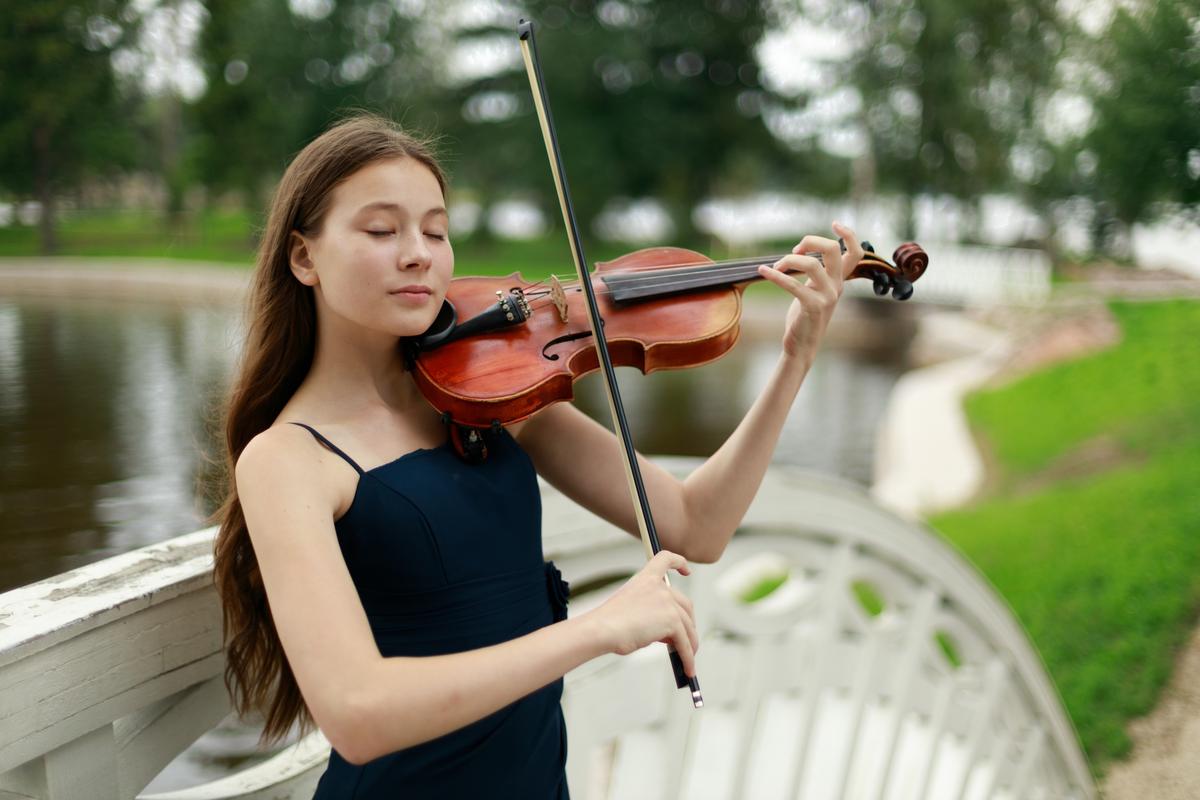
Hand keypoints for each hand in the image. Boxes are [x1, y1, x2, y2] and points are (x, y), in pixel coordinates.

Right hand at [583, 550, 699, 676]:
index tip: (686, 571)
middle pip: (685, 605)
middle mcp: (660, 587)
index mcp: (646, 578)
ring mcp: (668, 603)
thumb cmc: (608, 624)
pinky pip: (685, 643)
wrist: (602, 629)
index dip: (679, 562)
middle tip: (685, 639)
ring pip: (688, 627)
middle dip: (687, 623)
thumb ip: (652, 615)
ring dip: (690, 644)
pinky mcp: (672, 621)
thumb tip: (671, 636)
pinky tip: (688, 670)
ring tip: (688, 658)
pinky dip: (688, 658)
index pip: (666, 559)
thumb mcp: (632, 611)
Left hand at [756, 221, 863, 363]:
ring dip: (788, 260)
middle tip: (794, 249)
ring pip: (811, 264)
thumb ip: (816, 272)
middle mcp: (837, 286)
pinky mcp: (812, 307)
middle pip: (832, 250)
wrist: (801, 345)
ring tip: (774, 267)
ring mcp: (827, 297)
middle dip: (810, 241)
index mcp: (839, 280)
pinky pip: (793, 284)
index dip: (849, 235)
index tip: (835, 224)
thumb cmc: (804, 316)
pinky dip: (776, 275)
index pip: (855, 254)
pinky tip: (763, 271)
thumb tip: (802, 251)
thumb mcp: (814, 290)